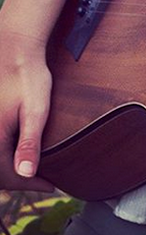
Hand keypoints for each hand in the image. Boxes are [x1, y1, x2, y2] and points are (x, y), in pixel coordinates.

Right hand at [0, 28, 54, 191]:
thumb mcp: (36, 110)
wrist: (13, 49)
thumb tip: (27, 173)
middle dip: (15, 181)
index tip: (51, 185)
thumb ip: (29, 142)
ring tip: (27, 172)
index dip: (30, 185)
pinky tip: (12, 154)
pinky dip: (0, 157)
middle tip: (40, 182)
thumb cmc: (28, 77)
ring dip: (4, 171)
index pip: (8, 176)